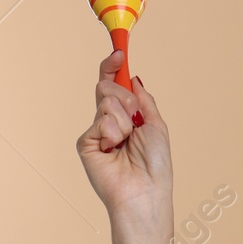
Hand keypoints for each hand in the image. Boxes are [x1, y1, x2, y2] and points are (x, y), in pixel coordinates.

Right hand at [76, 49, 172, 220]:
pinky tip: (114, 149)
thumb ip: (143, 100)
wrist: (145, 191)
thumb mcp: (156, 124)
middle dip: (125, 99)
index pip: (114, 86)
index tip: (118, 52)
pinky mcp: (86, 142)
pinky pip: (100, 121)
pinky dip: (113, 132)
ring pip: (106, 102)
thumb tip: (134, 77)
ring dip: (124, 120)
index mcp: (127, 117)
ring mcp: (96, 132)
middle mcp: (109, 122)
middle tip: (135, 122)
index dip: (113, 67)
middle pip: (107, 88)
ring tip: (127, 142)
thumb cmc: (155, 164)